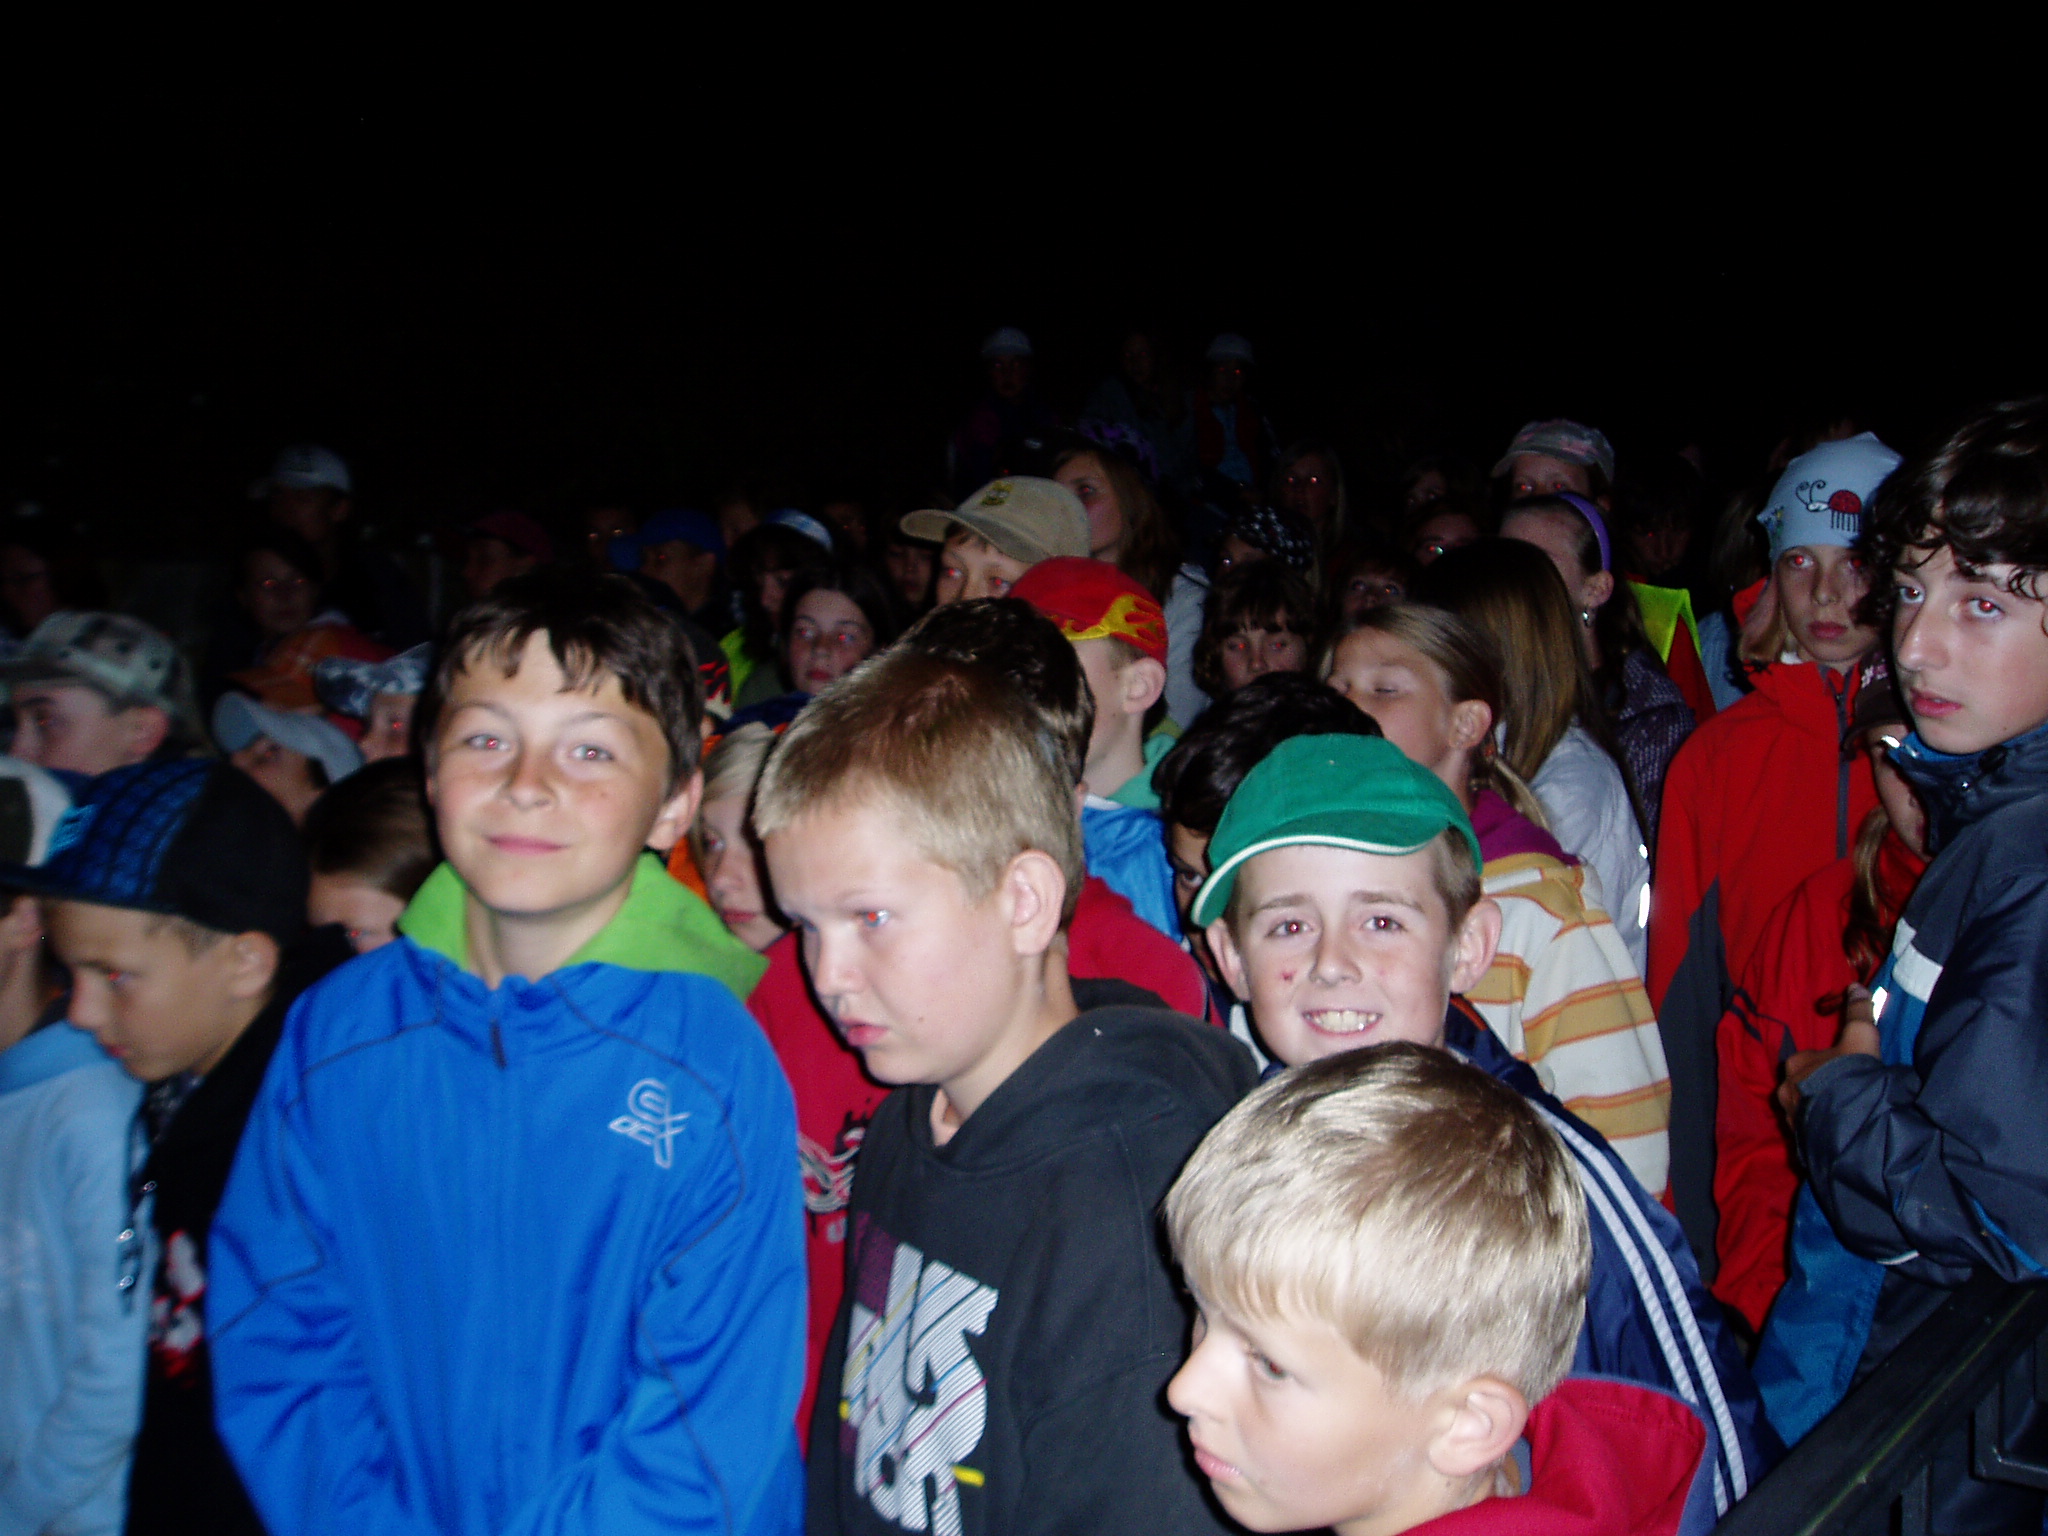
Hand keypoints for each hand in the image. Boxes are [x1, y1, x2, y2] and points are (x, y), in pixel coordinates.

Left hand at [1776, 986, 1879, 1119]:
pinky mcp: (1800, 1139)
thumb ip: (1858, 1013)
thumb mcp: (1860, 1038)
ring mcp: (1791, 1117)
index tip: (1845, 1071)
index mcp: (1795, 1064)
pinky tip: (1840, 1131)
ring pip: (1805, 1108)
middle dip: (1820, 1088)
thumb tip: (1855, 986)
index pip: (1808, 1059)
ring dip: (1820, 1109)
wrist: (1850, 1123)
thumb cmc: (1851, 1075)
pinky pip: (1810, 1130)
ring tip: (1845, 1115)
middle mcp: (1786, 1090)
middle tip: (1846, 1094)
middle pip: (1804, 1085)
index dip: (1828, 1064)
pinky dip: (1822, 1128)